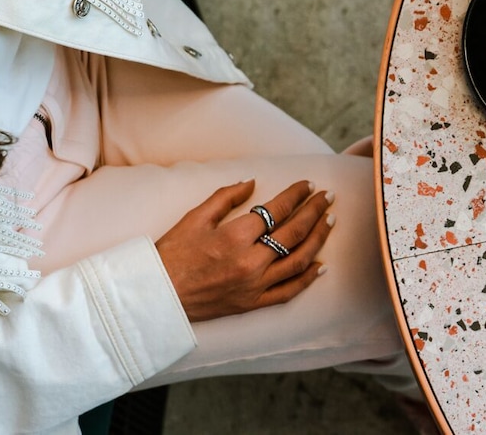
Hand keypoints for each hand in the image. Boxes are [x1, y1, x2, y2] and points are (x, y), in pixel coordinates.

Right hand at [155, 179, 335, 321]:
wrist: (155, 297)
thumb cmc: (171, 253)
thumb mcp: (195, 217)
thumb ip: (226, 197)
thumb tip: (252, 181)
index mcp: (235, 236)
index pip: (277, 209)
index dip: (297, 194)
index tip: (309, 185)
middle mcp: (250, 261)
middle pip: (294, 231)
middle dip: (315, 211)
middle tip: (328, 197)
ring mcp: (254, 285)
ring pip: (299, 259)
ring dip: (318, 238)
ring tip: (329, 221)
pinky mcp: (252, 304)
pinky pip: (288, 291)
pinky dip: (308, 278)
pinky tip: (321, 264)